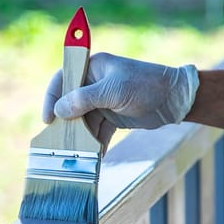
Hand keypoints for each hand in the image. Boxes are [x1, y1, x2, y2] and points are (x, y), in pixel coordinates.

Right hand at [42, 53, 199, 147]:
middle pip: (70, 103)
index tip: (48, 119)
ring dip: (81, 137)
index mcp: (92, 67)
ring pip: (83, 121)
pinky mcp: (112, 116)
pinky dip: (95, 143)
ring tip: (79, 153)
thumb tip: (58, 110)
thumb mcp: (114, 91)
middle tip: (61, 142)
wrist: (175, 100)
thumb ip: (84, 99)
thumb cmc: (145, 86)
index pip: (62, 79)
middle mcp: (94, 83)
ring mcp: (102, 101)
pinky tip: (96, 156)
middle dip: (66, 123)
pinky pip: (97, 131)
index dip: (51, 98)